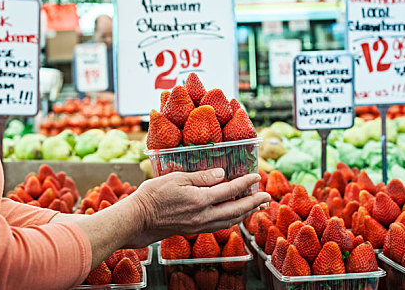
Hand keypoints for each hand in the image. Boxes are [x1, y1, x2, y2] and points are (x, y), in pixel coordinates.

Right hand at [127, 168, 269, 246]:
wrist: (138, 220)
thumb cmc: (153, 195)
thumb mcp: (176, 178)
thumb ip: (201, 177)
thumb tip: (222, 175)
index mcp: (200, 200)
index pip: (229, 190)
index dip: (244, 183)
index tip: (256, 177)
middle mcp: (203, 215)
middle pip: (236, 209)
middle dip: (253, 203)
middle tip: (266, 197)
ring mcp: (199, 225)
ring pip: (230, 220)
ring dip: (246, 213)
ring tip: (256, 207)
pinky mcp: (194, 229)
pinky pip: (219, 225)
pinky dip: (232, 219)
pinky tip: (234, 215)